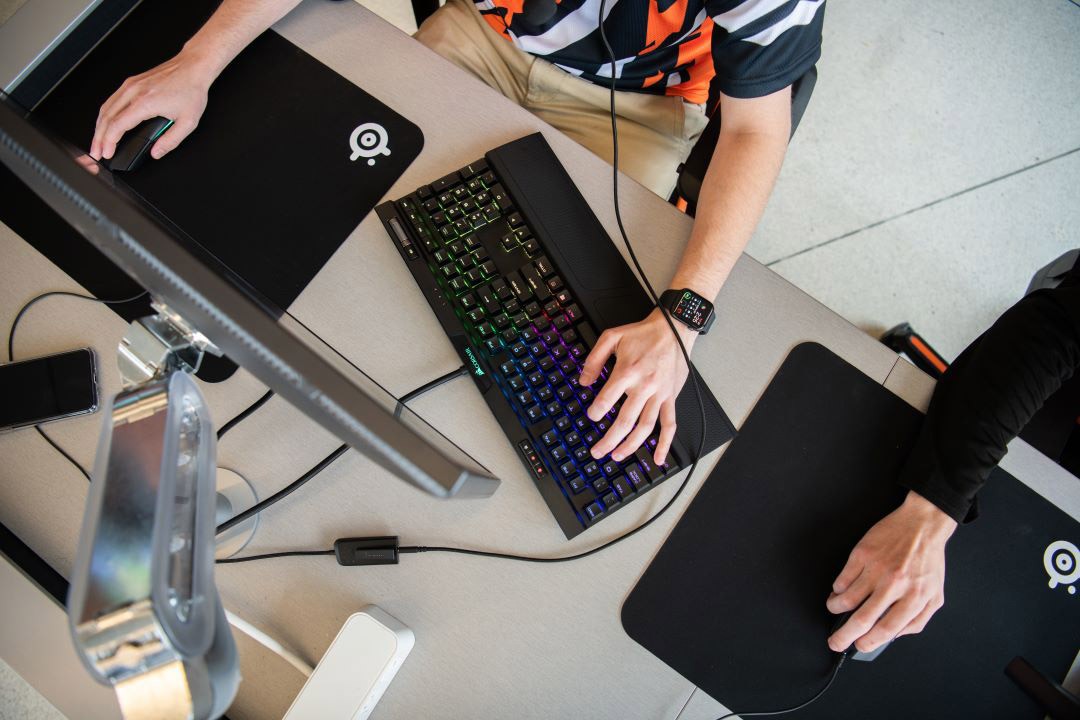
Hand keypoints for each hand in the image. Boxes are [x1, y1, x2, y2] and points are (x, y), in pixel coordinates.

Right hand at [90, 50, 215, 161]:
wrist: (193, 67)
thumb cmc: (191, 90)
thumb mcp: (188, 122)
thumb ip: (171, 141)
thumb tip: (156, 153)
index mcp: (145, 103)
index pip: (118, 125)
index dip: (109, 142)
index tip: (106, 153)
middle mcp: (134, 92)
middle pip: (106, 118)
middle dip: (99, 138)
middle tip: (96, 152)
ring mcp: (131, 85)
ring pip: (106, 108)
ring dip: (99, 126)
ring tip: (98, 141)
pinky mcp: (132, 82)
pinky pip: (112, 100)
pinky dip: (106, 115)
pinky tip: (106, 123)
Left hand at [578, 308, 695, 466]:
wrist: (674, 329)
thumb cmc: (644, 334)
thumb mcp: (612, 337)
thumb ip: (594, 359)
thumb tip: (584, 381)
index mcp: (627, 372)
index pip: (607, 400)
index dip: (596, 412)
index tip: (591, 417)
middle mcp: (644, 387)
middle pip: (625, 421)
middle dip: (608, 440)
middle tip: (597, 451)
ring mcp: (660, 395)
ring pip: (645, 428)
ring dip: (631, 446)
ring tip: (617, 456)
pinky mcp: (671, 397)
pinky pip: (670, 424)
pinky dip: (664, 444)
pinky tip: (658, 458)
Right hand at [827, 491, 956, 653]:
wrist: (922, 526)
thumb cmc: (928, 560)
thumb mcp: (934, 596)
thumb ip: (918, 620)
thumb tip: (895, 636)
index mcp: (914, 598)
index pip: (886, 629)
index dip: (869, 642)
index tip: (860, 646)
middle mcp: (894, 585)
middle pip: (862, 619)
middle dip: (844, 636)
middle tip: (836, 642)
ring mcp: (876, 569)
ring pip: (846, 599)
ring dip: (836, 609)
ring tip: (835, 609)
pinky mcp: (862, 554)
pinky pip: (842, 579)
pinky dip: (838, 588)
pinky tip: (840, 590)